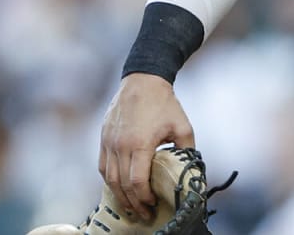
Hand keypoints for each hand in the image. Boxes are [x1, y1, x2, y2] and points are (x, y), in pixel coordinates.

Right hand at [99, 74, 194, 223]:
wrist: (142, 80)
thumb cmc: (164, 103)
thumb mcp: (183, 128)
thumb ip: (187, 152)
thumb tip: (191, 173)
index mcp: (139, 143)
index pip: (137, 182)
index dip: (144, 198)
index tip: (154, 205)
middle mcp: (120, 144)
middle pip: (121, 185)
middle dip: (133, 203)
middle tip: (144, 214)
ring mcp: (109, 141)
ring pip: (109, 178)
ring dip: (119, 195)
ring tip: (131, 206)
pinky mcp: (104, 137)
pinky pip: (103, 165)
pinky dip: (110, 180)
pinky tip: (119, 187)